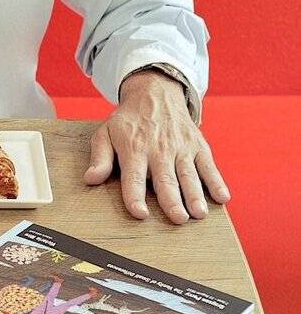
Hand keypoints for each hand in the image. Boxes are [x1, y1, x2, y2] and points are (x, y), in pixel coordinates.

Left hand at [83, 70, 229, 223]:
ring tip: (198, 214)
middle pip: (166, 179)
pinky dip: (217, 181)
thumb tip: (90, 178)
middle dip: (172, 200)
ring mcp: (181, 147)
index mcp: (134, 148)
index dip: (135, 196)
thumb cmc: (128, 121)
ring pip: (189, 174)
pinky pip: (209, 165)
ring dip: (195, 194)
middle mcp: (159, 149)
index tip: (140, 213)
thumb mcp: (105, 133)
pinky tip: (222, 197)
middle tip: (178, 219)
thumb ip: (99, 157)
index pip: (133, 177)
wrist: (154, 94)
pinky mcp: (198, 145)